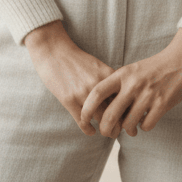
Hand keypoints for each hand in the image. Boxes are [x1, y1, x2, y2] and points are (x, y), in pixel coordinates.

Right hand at [24, 21, 118, 135]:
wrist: (52, 49)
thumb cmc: (76, 59)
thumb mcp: (97, 66)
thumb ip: (109, 82)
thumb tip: (123, 100)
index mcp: (107, 75)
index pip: (125, 100)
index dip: (129, 113)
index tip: (127, 119)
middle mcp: (97, 85)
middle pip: (116, 114)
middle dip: (118, 126)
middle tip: (117, 131)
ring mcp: (82, 93)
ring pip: (100, 121)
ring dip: (105, 130)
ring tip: (105, 132)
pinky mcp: (68, 100)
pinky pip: (83, 122)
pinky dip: (89, 130)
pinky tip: (90, 131)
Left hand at [79, 27, 181, 138]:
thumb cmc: (155, 67)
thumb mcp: (133, 70)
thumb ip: (120, 85)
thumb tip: (106, 106)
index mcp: (122, 74)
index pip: (98, 92)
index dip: (88, 107)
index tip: (84, 118)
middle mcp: (132, 84)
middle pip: (110, 114)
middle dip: (106, 128)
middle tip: (107, 133)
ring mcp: (147, 94)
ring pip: (128, 124)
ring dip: (128, 130)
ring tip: (131, 128)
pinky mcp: (162, 104)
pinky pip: (147, 125)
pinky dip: (144, 128)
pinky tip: (146, 122)